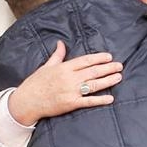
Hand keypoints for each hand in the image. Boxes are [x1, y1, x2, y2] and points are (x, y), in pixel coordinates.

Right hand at [6, 41, 123, 125]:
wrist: (27, 101)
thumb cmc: (35, 83)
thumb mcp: (46, 66)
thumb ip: (57, 55)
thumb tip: (61, 43)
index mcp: (64, 67)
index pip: (85, 60)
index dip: (99, 58)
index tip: (109, 57)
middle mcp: (69, 78)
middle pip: (93, 71)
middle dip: (108, 68)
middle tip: (120, 66)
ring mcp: (71, 91)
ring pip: (94, 85)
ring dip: (108, 81)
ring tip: (118, 77)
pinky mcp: (71, 103)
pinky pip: (88, 101)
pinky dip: (100, 100)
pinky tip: (110, 98)